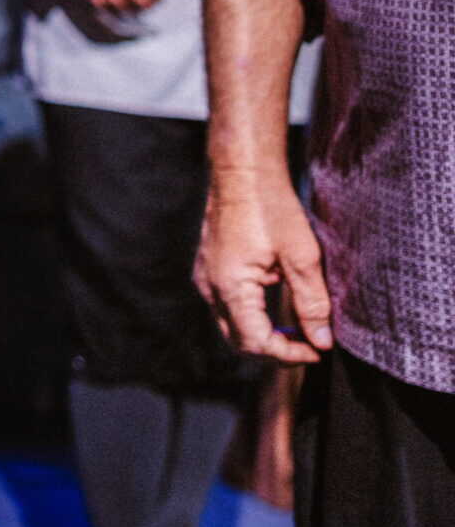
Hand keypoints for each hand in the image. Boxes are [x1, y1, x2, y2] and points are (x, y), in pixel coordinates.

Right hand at [195, 165, 331, 363]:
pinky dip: (251, 314)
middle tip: (308, 345)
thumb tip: (321, 341)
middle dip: (273, 349)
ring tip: (296, 326)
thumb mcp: (302, 256)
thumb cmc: (270, 208)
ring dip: (262, 332)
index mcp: (229, 287)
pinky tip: (276, 301)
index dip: (288, 354)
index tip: (317, 351)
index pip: (255, 342)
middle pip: (238, 340)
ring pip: (230, 324)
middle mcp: (209, 287)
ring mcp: (205, 277)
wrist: (242, 171)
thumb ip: (311, 303)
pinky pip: (226, 305)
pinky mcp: (209, 267)